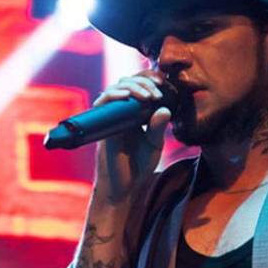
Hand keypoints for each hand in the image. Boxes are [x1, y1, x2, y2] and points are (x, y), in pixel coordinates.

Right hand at [91, 70, 171, 202]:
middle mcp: (121, 113)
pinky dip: (112, 96)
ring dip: (131, 87)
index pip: (139, 87)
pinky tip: (125, 97)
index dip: (148, 79)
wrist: (123, 188)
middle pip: (126, 83)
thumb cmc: (138, 167)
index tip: (163, 80)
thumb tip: (164, 108)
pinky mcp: (102, 126)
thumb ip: (159, 127)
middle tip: (156, 92)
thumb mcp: (154, 145)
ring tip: (146, 96)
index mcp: (135, 114)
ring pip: (115, 89)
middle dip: (142, 82)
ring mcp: (110, 118)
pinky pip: (103, 104)